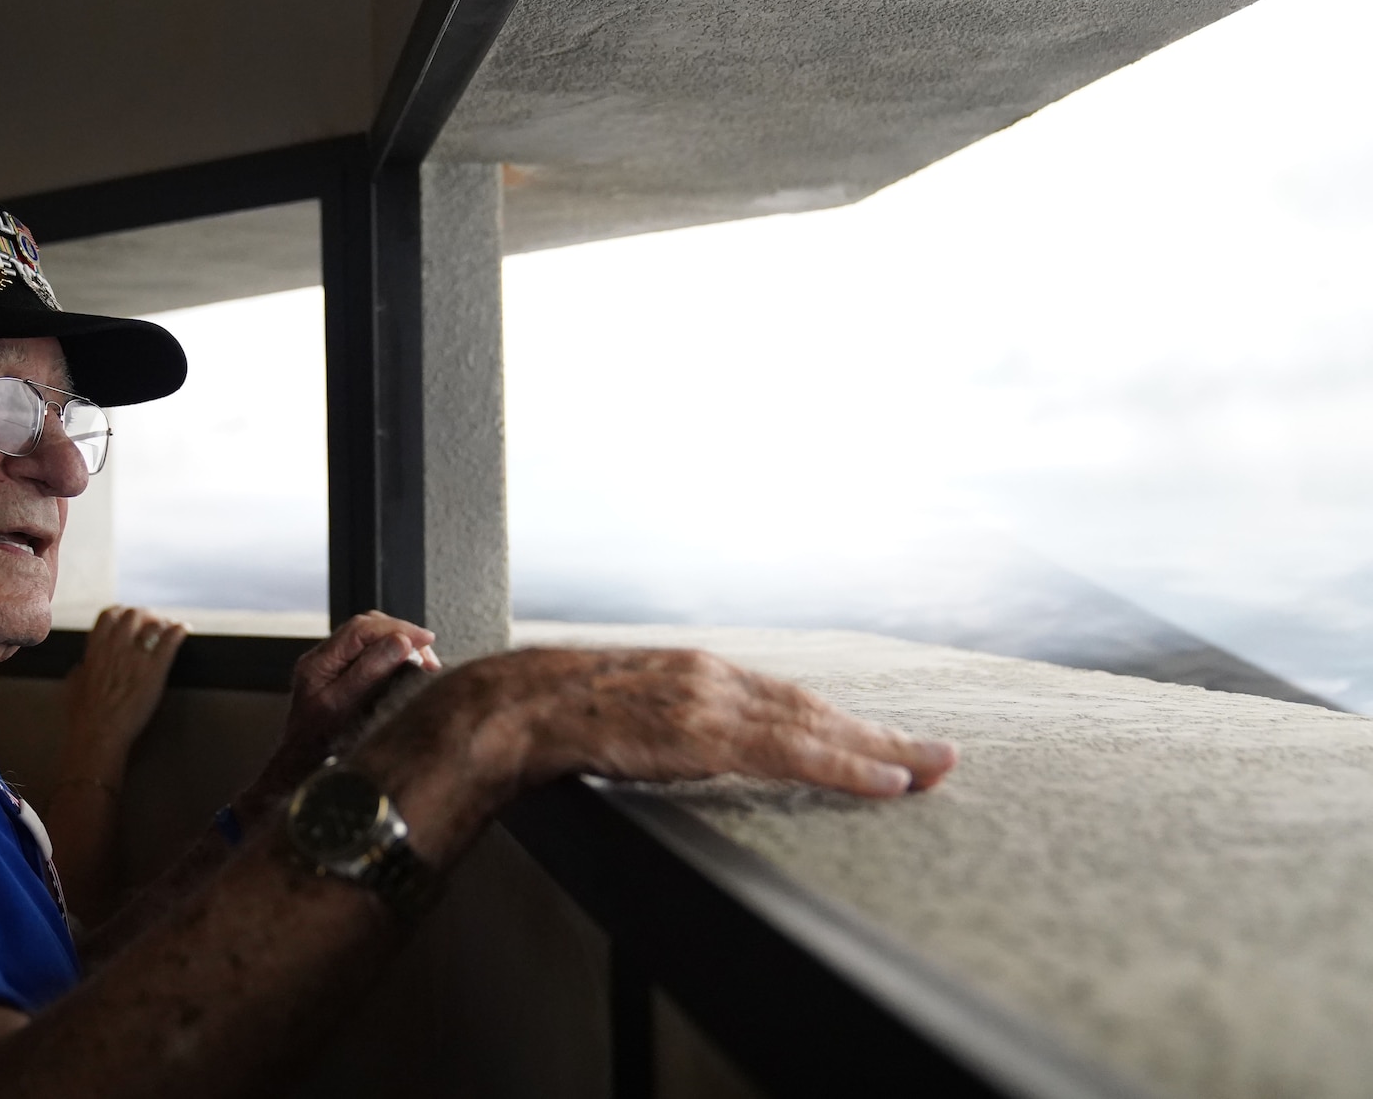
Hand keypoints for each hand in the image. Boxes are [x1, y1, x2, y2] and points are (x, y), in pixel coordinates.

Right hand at [61, 606, 187, 769]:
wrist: (99, 734)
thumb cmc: (83, 717)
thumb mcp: (73, 686)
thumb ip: (81, 671)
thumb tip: (83, 666)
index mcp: (95, 649)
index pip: (108, 615)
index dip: (121, 611)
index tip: (128, 615)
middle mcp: (115, 647)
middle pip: (134, 615)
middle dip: (145, 616)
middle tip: (153, 622)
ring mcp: (136, 657)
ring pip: (154, 625)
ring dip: (163, 623)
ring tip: (170, 627)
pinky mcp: (155, 670)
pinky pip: (170, 640)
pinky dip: (179, 630)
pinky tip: (184, 629)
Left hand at [243, 612, 441, 807]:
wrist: (300, 770)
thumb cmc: (317, 746)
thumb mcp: (344, 707)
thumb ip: (369, 672)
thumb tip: (401, 642)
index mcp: (318, 663)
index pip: (361, 629)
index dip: (397, 628)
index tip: (425, 639)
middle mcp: (323, 660)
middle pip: (367, 628)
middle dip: (402, 635)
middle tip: (428, 653)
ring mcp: (332, 668)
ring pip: (371, 640)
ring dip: (400, 646)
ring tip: (424, 663)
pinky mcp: (342, 678)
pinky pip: (371, 655)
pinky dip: (394, 658)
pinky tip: (409, 670)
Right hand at [359, 648, 957, 860]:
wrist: (515, 708)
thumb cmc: (565, 721)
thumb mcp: (632, 720)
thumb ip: (673, 732)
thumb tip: (702, 758)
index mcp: (700, 678)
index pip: (790, 703)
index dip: (845, 727)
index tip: (892, 748)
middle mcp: (716, 679)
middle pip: (817, 710)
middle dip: (882, 737)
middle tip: (944, 760)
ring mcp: (712, 703)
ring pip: (815, 727)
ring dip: (879, 751)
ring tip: (928, 772)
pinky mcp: (702, 732)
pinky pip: (789, 751)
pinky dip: (843, 764)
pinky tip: (883, 781)